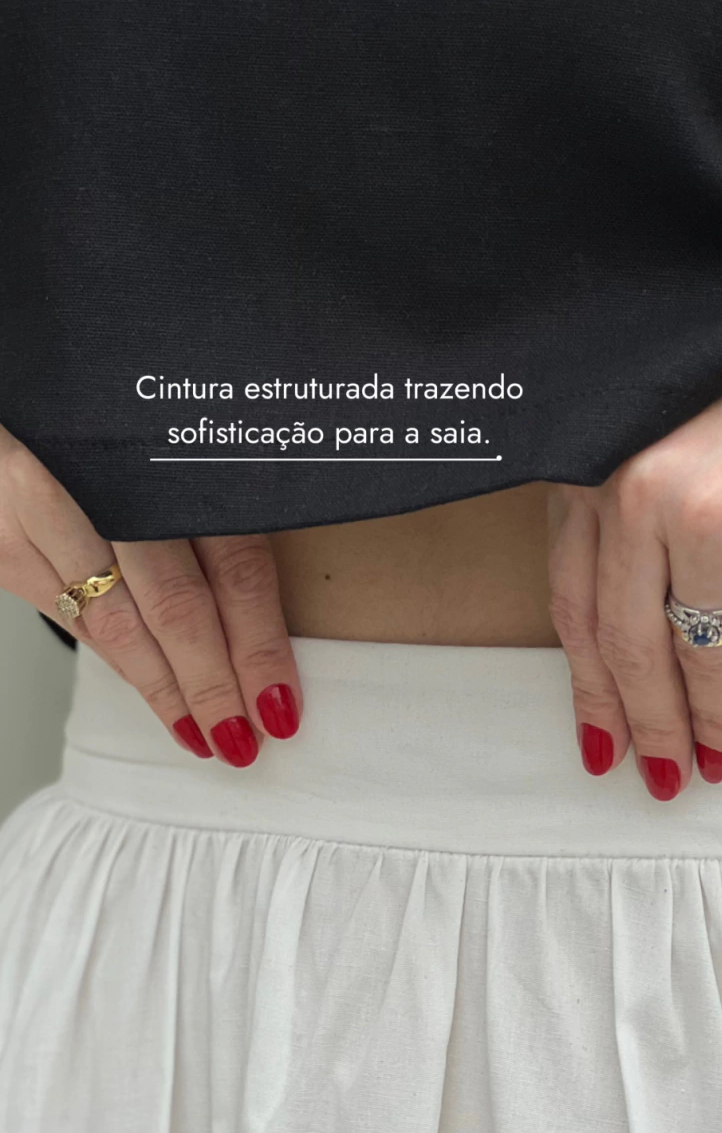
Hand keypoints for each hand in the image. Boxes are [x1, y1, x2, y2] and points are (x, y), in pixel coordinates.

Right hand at [0, 425, 301, 764]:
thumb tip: (269, 606)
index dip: (260, 643)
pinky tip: (147, 688)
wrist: (26, 392)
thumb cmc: (116, 415)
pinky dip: (113, 659)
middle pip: (174, 604)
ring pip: (113, 624)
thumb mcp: (186, 439)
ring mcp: (42, 506)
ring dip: (163, 689)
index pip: (232, 563)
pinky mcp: (3, 539)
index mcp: (170, 450)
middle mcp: (106, 476)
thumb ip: (224, 500)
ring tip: (203, 736)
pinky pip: (67, 615)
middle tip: (244, 740)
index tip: (281, 704)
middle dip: (213, 684)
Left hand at [546, 272, 721, 799]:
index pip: (575, 601)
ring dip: (705, 722)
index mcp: (606, 465)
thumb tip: (619, 654)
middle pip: (627, 643)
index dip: (589, 685)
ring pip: (694, 658)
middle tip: (658, 770)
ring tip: (714, 757)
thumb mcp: (675, 446)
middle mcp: (646, 493)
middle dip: (645, 722)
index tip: (601, 735)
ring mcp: (715, 524)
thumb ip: (631, 528)